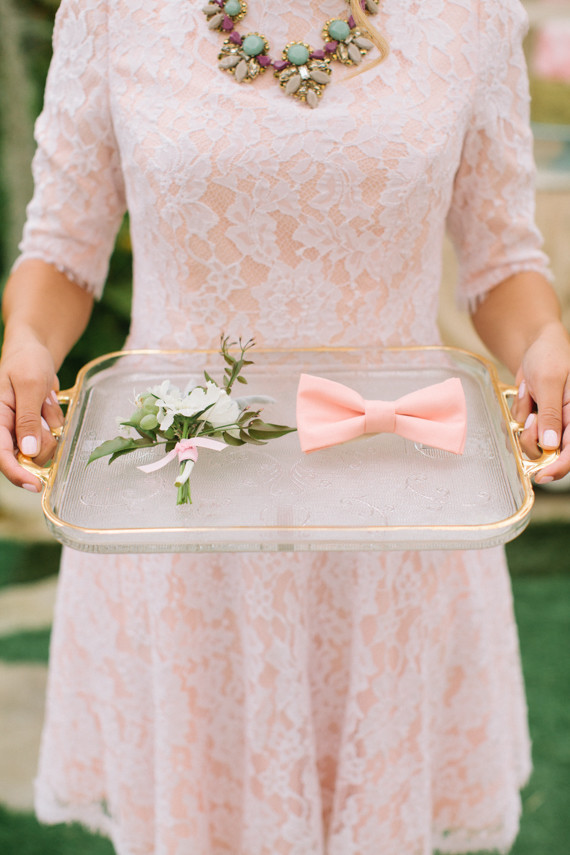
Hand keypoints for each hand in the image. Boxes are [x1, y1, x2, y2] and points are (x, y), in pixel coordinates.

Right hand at [0, 332, 64, 490]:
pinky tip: (48, 401)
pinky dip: (55, 418)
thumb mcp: (28, 384)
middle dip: (43, 437)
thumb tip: (29, 452)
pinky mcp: (36, 427)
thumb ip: (27, 417)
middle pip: (30, 455)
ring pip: (45, 446)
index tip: (34, 486)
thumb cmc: (25, 361)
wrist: (34, 350)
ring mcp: (22, 429)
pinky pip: (54, 433)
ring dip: (51, 423)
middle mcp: (7, 429)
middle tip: (43, 407)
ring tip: (44, 399)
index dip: (17, 474)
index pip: (2, 455)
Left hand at [511, 320, 569, 483]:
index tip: (541, 476)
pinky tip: (525, 394)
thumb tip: (551, 445)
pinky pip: (521, 429)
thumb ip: (551, 414)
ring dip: (524, 424)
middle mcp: (567, 423)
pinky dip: (518, 413)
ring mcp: (551, 423)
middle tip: (530, 416)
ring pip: (532, 443)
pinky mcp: (536, 420)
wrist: (535, 344)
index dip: (559, 467)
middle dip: (533, 439)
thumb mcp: (549, 382)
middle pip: (549, 452)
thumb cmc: (550, 356)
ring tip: (528, 397)